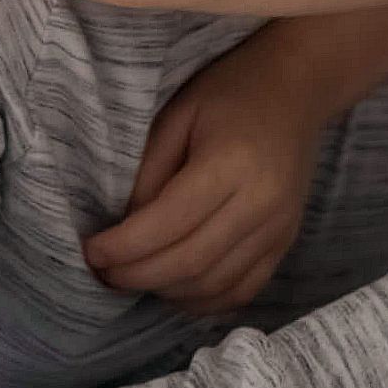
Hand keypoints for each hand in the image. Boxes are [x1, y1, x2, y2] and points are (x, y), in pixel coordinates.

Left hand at [79, 46, 319, 316]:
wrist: (297, 87)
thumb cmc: (231, 90)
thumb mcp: (178, 114)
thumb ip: (150, 172)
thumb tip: (125, 228)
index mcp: (232, 163)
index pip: (168, 222)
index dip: (124, 246)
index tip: (91, 250)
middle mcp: (262, 203)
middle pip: (190, 262)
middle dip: (137, 275)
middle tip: (103, 272)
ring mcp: (280, 228)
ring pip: (214, 285)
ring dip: (166, 291)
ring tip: (131, 278)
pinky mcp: (286, 242)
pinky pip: (241, 290)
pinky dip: (203, 300)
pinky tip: (173, 288)